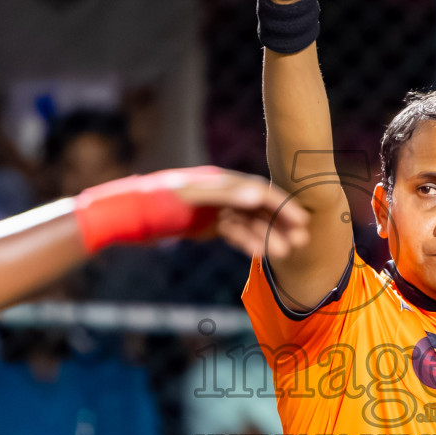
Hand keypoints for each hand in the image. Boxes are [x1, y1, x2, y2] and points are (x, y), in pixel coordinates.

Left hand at [162, 166, 310, 260]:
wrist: (133, 215)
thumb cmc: (161, 201)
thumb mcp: (193, 196)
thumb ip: (227, 194)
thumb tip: (258, 196)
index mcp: (223, 181)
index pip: (260, 192)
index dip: (282, 206)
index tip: (301, 221)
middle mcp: (224, 194)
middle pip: (260, 208)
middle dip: (281, 224)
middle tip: (302, 241)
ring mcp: (217, 210)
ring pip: (250, 224)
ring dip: (268, 237)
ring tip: (286, 253)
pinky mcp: (210, 225)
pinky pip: (235, 233)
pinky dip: (248, 243)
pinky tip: (262, 254)